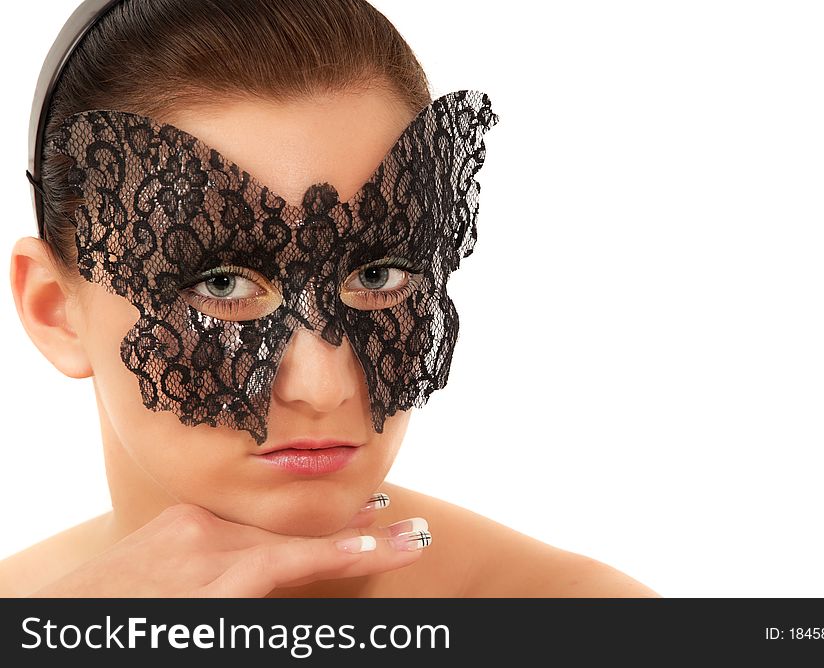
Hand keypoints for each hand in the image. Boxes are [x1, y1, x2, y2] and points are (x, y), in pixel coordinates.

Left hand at [29, 494, 430, 597]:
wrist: (64, 617)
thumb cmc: (133, 636)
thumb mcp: (200, 635)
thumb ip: (252, 610)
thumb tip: (299, 579)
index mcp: (205, 590)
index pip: (291, 563)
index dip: (347, 554)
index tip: (396, 545)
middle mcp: (199, 550)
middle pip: (292, 542)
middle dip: (352, 539)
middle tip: (408, 533)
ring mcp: (188, 527)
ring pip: (270, 530)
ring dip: (318, 532)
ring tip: (368, 522)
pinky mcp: (181, 516)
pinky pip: (243, 524)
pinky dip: (278, 527)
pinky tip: (302, 525)